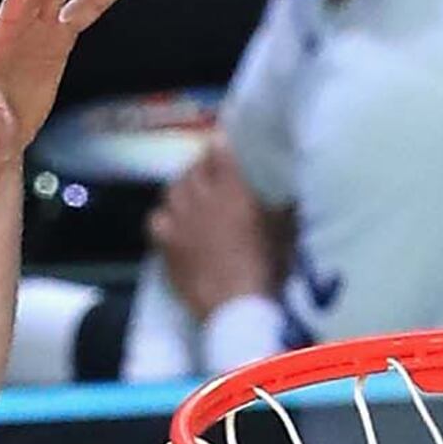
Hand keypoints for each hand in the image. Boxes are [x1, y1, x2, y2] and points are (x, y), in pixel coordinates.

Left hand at [151, 140, 278, 317]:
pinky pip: (156, 219)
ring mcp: (180, 219)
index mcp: (234, 189)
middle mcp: (202, 197)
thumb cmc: (267, 265)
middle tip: (207, 170)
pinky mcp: (165, 243)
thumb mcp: (284, 230)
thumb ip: (281, 206)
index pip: (220, 152)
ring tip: (188, 193)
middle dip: (199, 165)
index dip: (219, 143)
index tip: (220, 140)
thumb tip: (287, 193)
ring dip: (181, 187)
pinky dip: (163, 217)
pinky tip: (171, 222)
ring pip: (172, 190)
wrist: (235, 303)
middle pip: (193, 169)